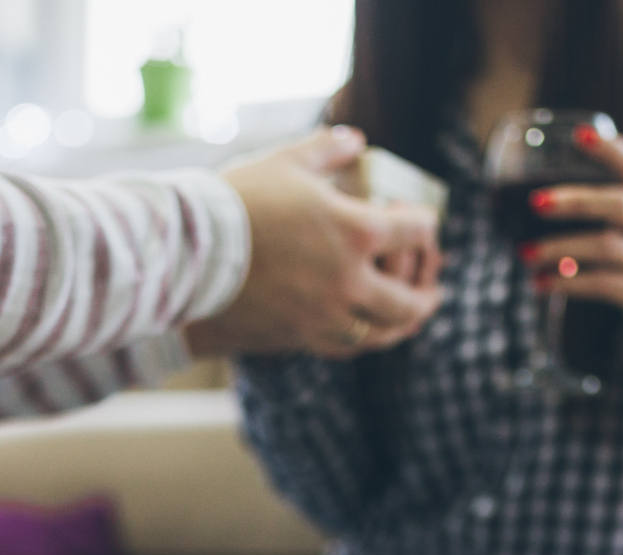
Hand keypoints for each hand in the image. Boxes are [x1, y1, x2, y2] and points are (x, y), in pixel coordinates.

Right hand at [184, 126, 443, 360]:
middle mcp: (350, 281)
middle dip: (426, 295)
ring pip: (379, 333)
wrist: (189, 253)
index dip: (423, 223)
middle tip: (433, 292)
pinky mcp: (298, 337)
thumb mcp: (287, 161)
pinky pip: (344, 346)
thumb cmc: (238, 201)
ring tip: (407, 321)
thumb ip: (327, 148)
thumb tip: (355, 140)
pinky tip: (363, 333)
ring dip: (400, 327)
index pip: (415, 231)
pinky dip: (362, 339)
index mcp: (357, 232)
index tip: (419, 222)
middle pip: (408, 300)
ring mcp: (325, 316)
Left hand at [517, 126, 622, 344]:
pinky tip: (539, 283)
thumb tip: (529, 202)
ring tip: (525, 253)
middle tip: (535, 203)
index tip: (579, 134)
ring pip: (605, 246)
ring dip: (560, 248)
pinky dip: (566, 283)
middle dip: (574, 202)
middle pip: (618, 204)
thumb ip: (596, 207)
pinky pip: (600, 283)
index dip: (611, 149)